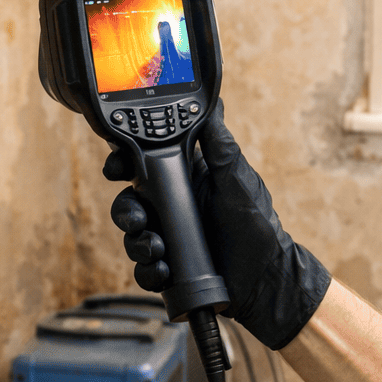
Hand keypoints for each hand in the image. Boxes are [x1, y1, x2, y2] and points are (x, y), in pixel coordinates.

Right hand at [104, 100, 330, 349]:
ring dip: (138, 243)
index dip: (123, 163)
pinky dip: (149, 270)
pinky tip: (165, 270)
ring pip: (132, 236)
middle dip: (126, 211)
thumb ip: (219, 144)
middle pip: (130, 202)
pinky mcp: (168, 266)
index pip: (143, 165)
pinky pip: (143, 268)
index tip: (117, 167)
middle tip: (139, 219)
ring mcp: (169, 237)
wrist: (264, 276)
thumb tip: (210, 104)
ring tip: (158, 249)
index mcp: (184, 180)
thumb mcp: (237, 178)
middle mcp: (172, 207)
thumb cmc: (257, 223)